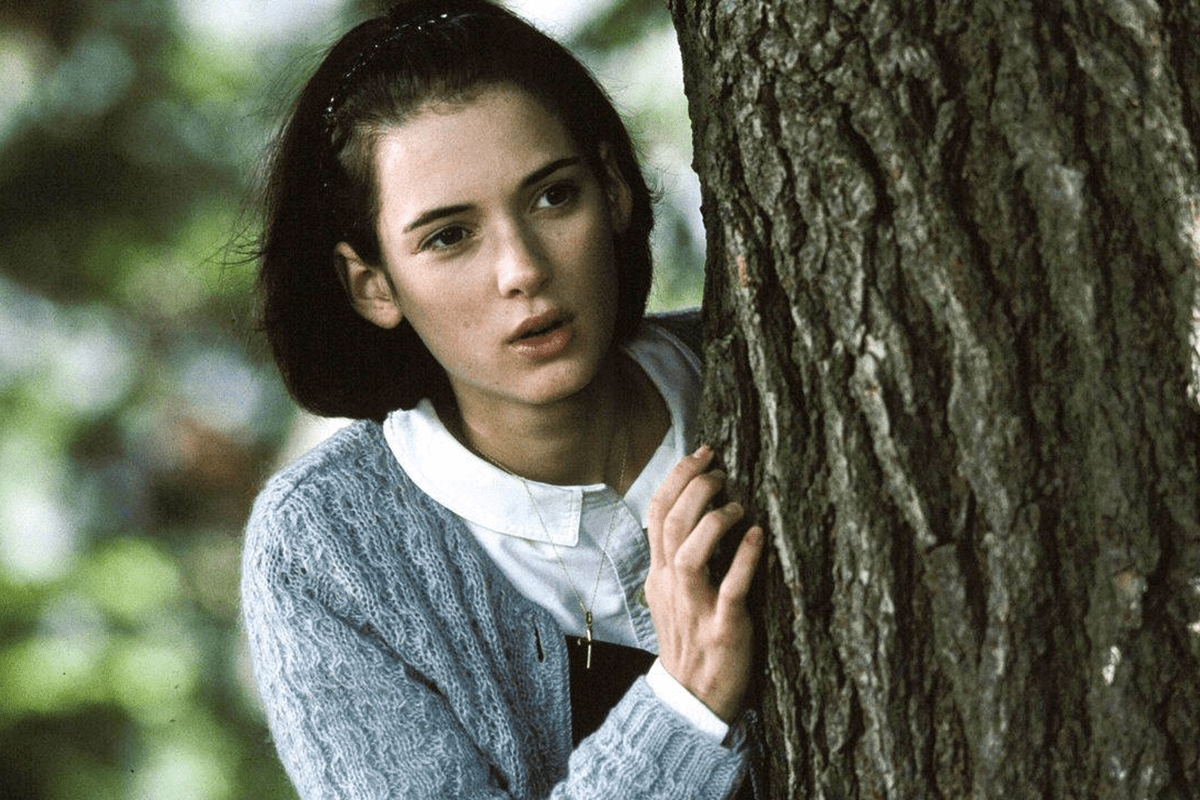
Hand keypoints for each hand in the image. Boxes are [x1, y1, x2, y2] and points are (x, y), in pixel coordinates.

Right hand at [644, 445, 764, 722]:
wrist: (692, 698)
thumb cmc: (691, 640)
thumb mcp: (672, 595)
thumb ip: (679, 557)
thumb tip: (697, 513)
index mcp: (659, 574)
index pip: (656, 514)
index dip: (677, 478)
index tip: (702, 453)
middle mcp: (671, 585)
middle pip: (670, 524)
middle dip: (695, 488)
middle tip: (722, 471)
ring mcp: (695, 607)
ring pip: (690, 554)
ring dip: (713, 521)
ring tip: (737, 505)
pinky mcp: (723, 628)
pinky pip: (731, 590)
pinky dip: (743, 560)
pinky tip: (758, 536)